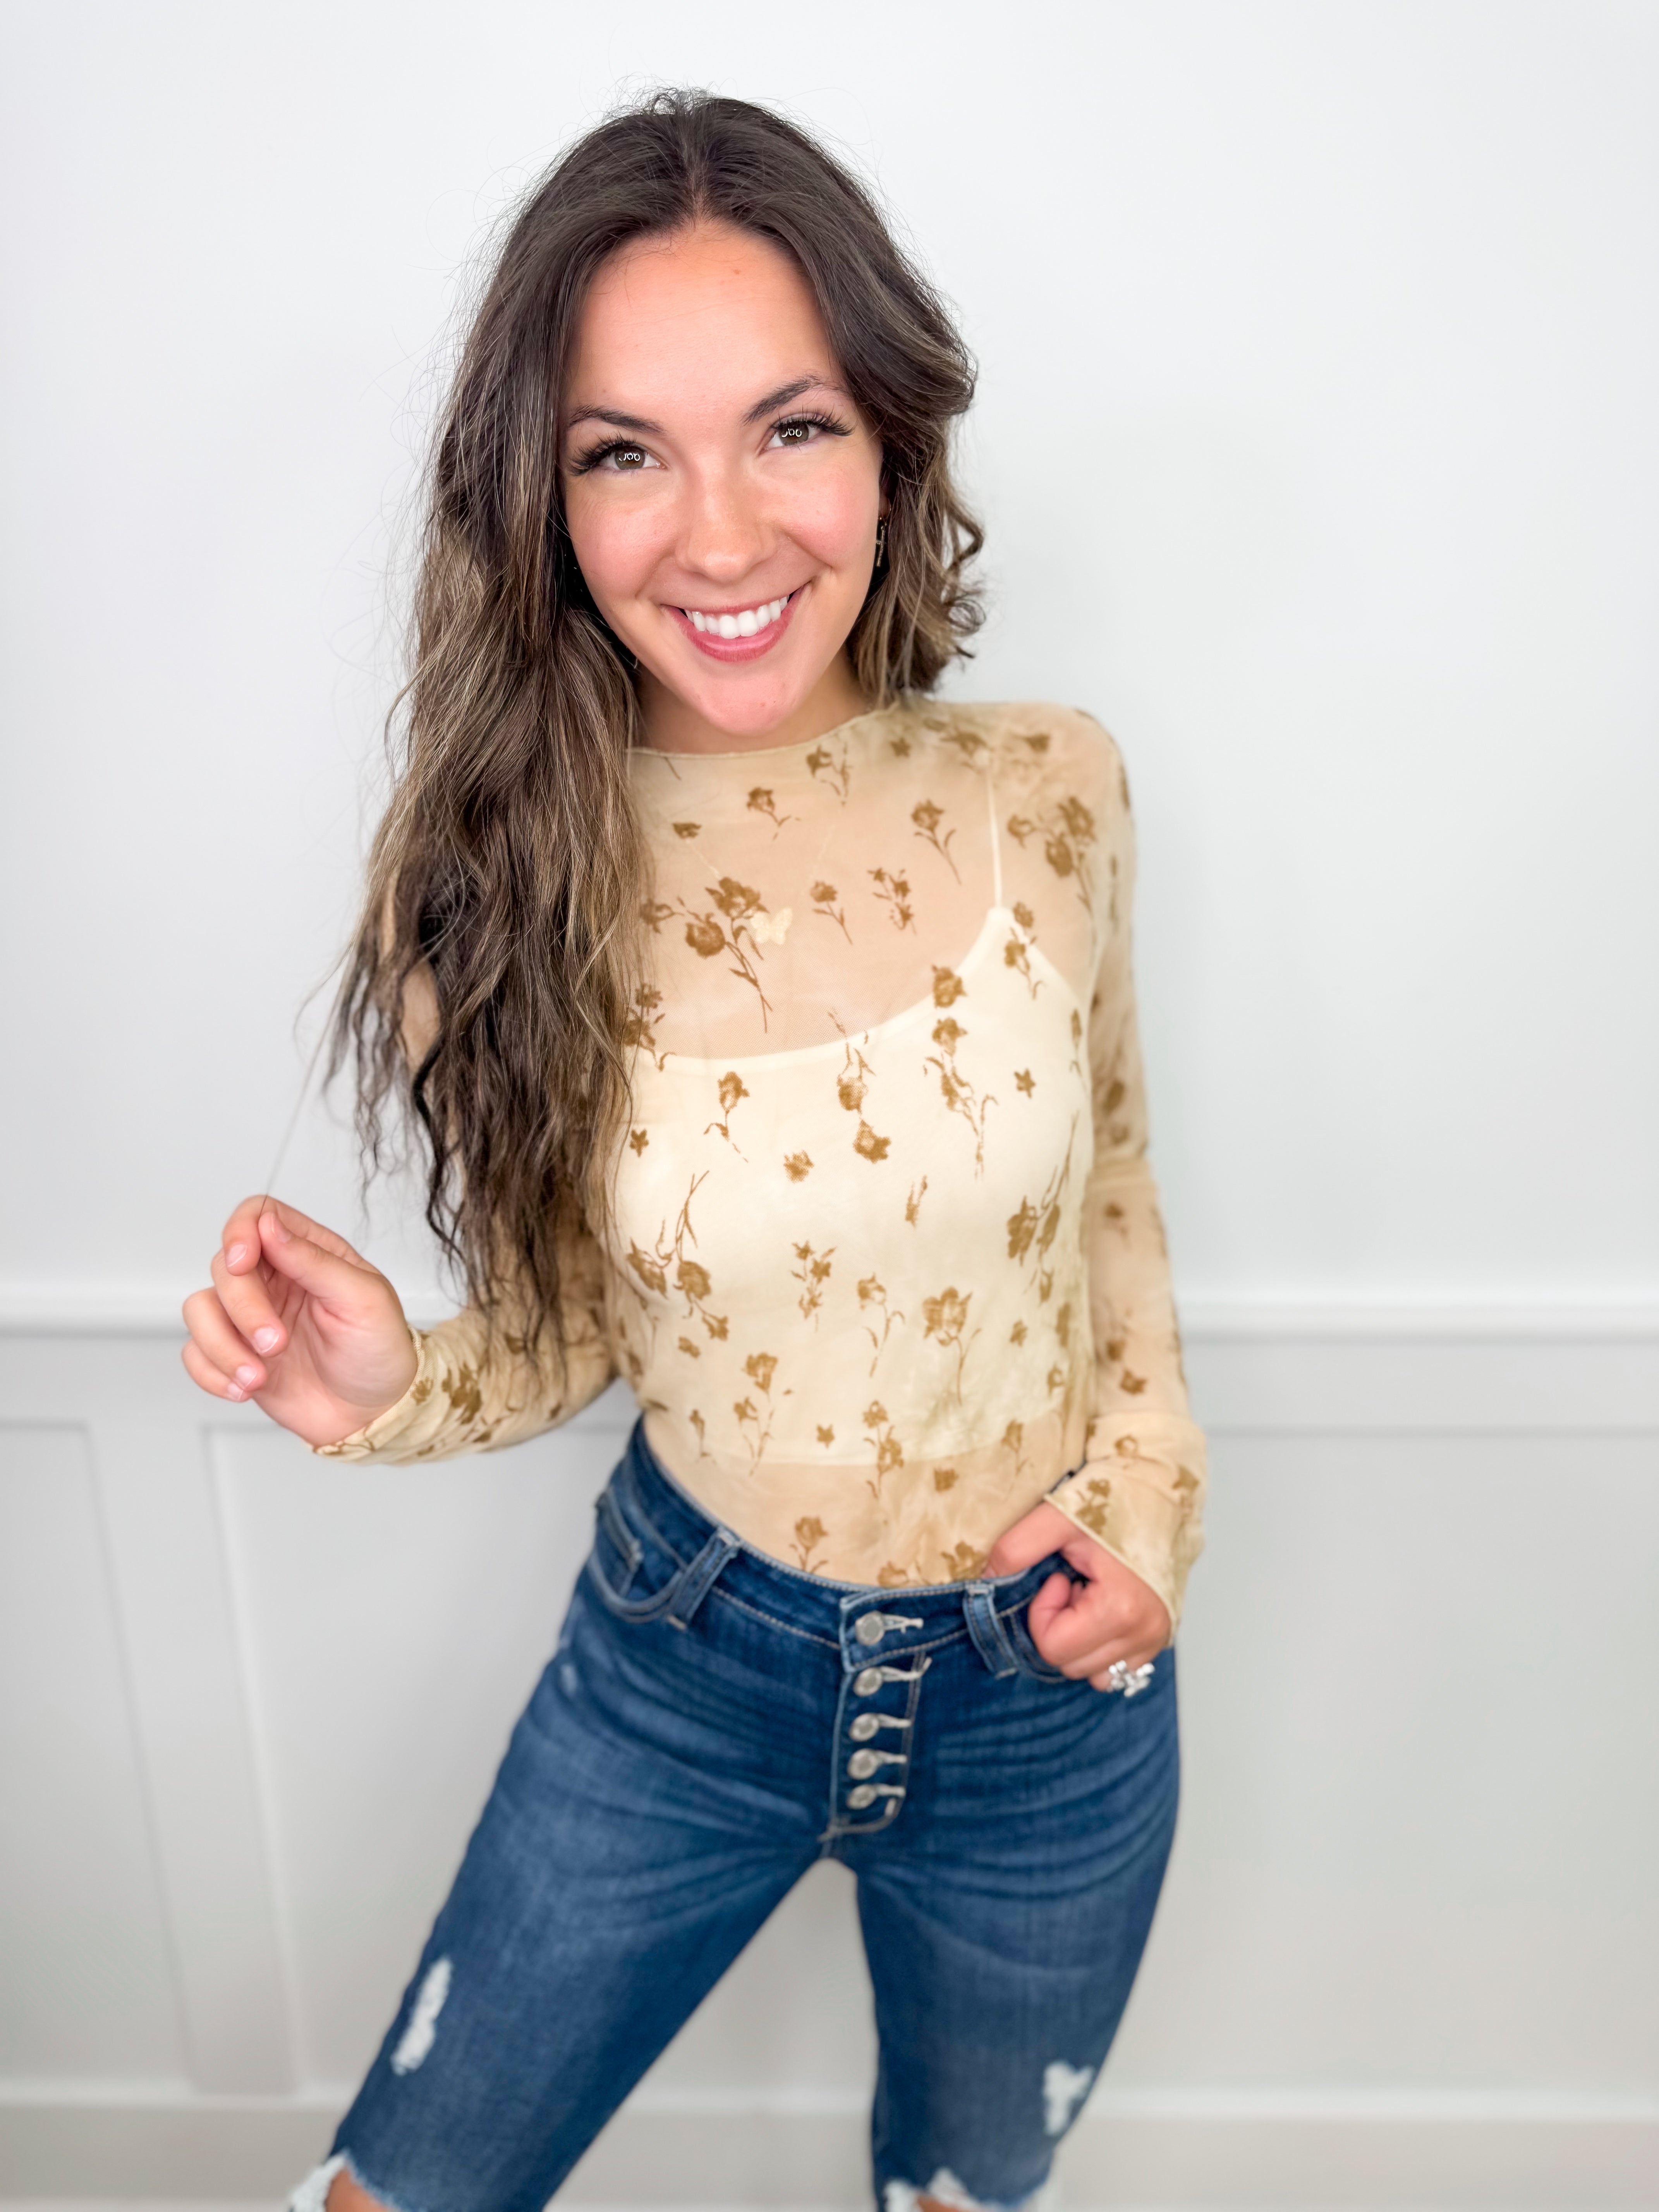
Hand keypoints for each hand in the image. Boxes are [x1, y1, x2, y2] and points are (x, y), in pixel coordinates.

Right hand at [181, 1196, 418, 1446]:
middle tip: (276, 1343)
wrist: (373, 1412)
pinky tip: (246, 1388)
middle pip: (225, 1267)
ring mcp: (250, 1318)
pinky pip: (196, 1351)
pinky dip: (212, 1372)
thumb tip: (270, 1226)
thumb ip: (316, 1260)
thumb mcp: (364, 1299)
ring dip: (222, 1346)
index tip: (242, 1261)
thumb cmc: (379, 1350)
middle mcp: (274, 1280)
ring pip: (200, 1309)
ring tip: (257, 1377)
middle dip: (243, 1308)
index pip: (258, 1216)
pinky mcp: (236, 1354)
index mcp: (308, 1253)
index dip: (239, 1231)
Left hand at [985, 1500, 1169, 1690]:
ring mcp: (1154, 1640)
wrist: (1158, 1491)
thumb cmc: (1114, 1500)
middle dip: (1059, 1625)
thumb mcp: (1057, 1517)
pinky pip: (1116, 1669)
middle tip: (1073, 1583)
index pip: (1053, 1647)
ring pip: (1091, 1673)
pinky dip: (1099, 1647)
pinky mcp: (1158, 1639)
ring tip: (1089, 1595)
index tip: (1058, 1577)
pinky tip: (1102, 1608)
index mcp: (1121, 1610)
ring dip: (1078, 1640)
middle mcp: (1144, 1634)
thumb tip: (984, 1581)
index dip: (1043, 1612)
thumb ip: (1016, 1549)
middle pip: (1070, 1665)